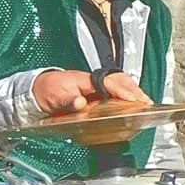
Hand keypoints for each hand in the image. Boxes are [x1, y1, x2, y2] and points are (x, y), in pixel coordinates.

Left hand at [33, 68, 147, 113]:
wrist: (37, 90)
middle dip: (134, 90)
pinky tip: (132, 104)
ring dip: (132, 92)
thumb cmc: (46, 91)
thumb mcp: (53, 97)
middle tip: (146, 102)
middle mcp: (92, 82)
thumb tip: (80, 103)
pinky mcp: (94, 96)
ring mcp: (94, 88)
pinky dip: (125, 97)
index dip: (123, 90)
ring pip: (119, 86)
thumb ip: (67, 100)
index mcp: (85, 79)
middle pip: (119, 81)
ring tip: (144, 103)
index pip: (109, 82)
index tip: (134, 99)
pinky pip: (114, 93)